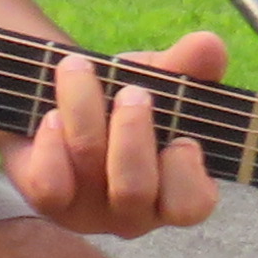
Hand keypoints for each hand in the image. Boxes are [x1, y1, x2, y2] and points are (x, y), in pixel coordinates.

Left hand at [0, 26, 226, 239]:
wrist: (58, 102)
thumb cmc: (122, 101)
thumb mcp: (158, 79)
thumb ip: (188, 66)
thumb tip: (209, 45)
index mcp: (174, 192)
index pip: (191, 206)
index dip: (186, 173)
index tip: (183, 137)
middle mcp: (133, 212)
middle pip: (134, 189)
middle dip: (133, 132)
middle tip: (132, 91)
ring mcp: (88, 212)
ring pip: (89, 169)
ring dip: (85, 110)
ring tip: (78, 69)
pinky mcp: (48, 203)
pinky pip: (49, 184)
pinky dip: (51, 143)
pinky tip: (52, 115)